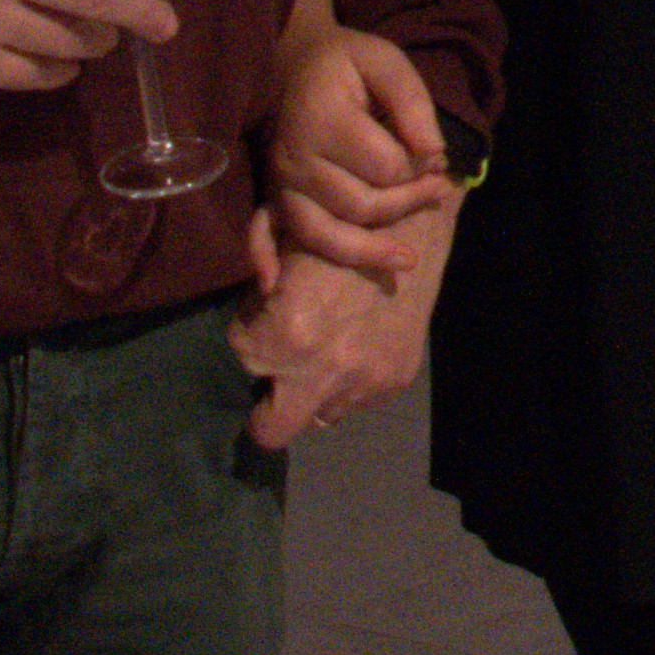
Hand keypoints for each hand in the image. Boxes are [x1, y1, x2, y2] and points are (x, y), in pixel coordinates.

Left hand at [230, 195, 451, 451]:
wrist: (411, 224)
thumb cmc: (336, 226)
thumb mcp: (274, 249)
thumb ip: (253, 298)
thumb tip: (253, 325)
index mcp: (284, 337)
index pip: (243, 364)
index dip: (252, 342)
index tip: (266, 325)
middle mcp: (323, 372)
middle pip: (272, 430)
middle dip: (268, 408)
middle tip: (278, 377)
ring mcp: (364, 382)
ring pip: (319, 416)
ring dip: (316, 388)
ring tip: (330, 348)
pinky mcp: (395, 380)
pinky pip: (359, 400)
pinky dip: (354, 379)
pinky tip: (363, 342)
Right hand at [267, 4, 447, 284]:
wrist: (292, 60)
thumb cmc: (346, 64)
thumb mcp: (386, 63)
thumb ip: (412, 104)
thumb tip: (433, 154)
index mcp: (323, 121)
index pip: (385, 167)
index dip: (419, 167)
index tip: (436, 158)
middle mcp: (295, 157)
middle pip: (360, 206)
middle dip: (407, 205)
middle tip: (439, 193)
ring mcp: (278, 180)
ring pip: (321, 233)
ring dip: (365, 251)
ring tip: (406, 259)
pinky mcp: (269, 192)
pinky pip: (259, 232)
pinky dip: (262, 258)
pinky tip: (272, 284)